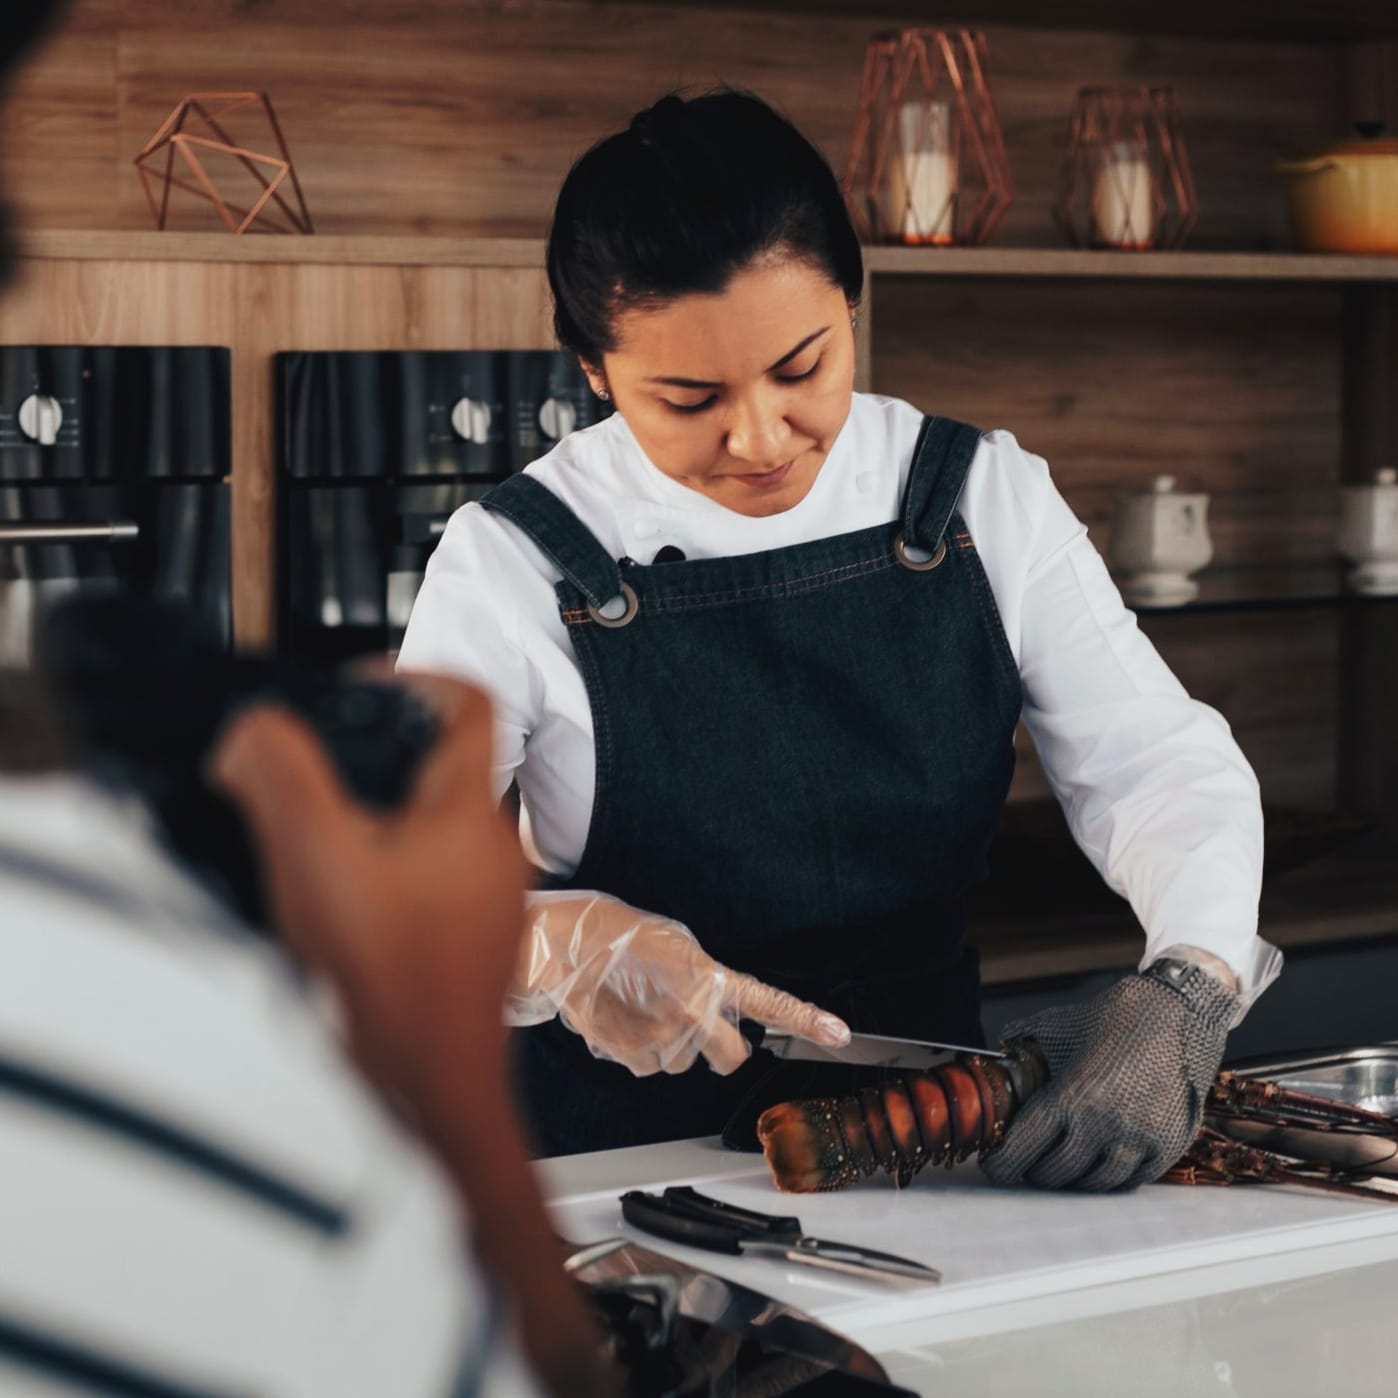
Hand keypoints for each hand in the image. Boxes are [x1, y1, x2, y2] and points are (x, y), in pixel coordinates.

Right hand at [210, 675, 525, 1106]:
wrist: (432, 1098)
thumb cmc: (393, 993)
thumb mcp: (317, 865)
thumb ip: (281, 780)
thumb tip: (254, 729)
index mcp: (471, 813)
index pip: (469, 702)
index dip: (411, 677)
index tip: (356, 692)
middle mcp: (495, 849)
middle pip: (440, 763)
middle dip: (370, 759)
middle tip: (311, 775)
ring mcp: (488, 898)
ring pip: (429, 824)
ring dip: (371, 821)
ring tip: (312, 845)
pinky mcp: (470, 939)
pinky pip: (426, 877)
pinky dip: (381, 872)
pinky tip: (334, 909)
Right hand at [513, 891, 849, 1075]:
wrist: (574, 947)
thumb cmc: (625, 938)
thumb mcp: (681, 948)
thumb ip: (707, 981)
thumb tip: (716, 1004)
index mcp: (712, 979)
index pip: (771, 1003)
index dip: (808, 1021)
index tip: (839, 1034)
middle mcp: (696, 1013)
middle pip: (731, 1058)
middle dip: (718, 1049)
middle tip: (690, 1022)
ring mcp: (666, 1039)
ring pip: (682, 1064)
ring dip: (668, 1045)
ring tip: (642, 1009)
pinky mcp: (635, 1056)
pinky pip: (648, 1068)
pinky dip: (638, 1051)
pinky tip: (624, 1020)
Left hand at [981, 961, 1238, 1191]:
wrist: (1173, 1011)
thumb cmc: (1109, 1018)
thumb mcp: (1055, 1025)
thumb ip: (1021, 1045)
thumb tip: (994, 1058)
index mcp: (1069, 1097)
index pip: (1023, 1149)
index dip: (1003, 1164)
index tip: (993, 1168)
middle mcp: (1103, 1125)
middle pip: (1056, 1173)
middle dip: (1034, 1172)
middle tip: (1026, 1165)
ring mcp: (1138, 1139)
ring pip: (1094, 1184)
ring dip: (1071, 1181)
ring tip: (1060, 1169)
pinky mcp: (1167, 1145)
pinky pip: (1131, 1181)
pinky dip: (1109, 1180)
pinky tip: (1096, 1167)